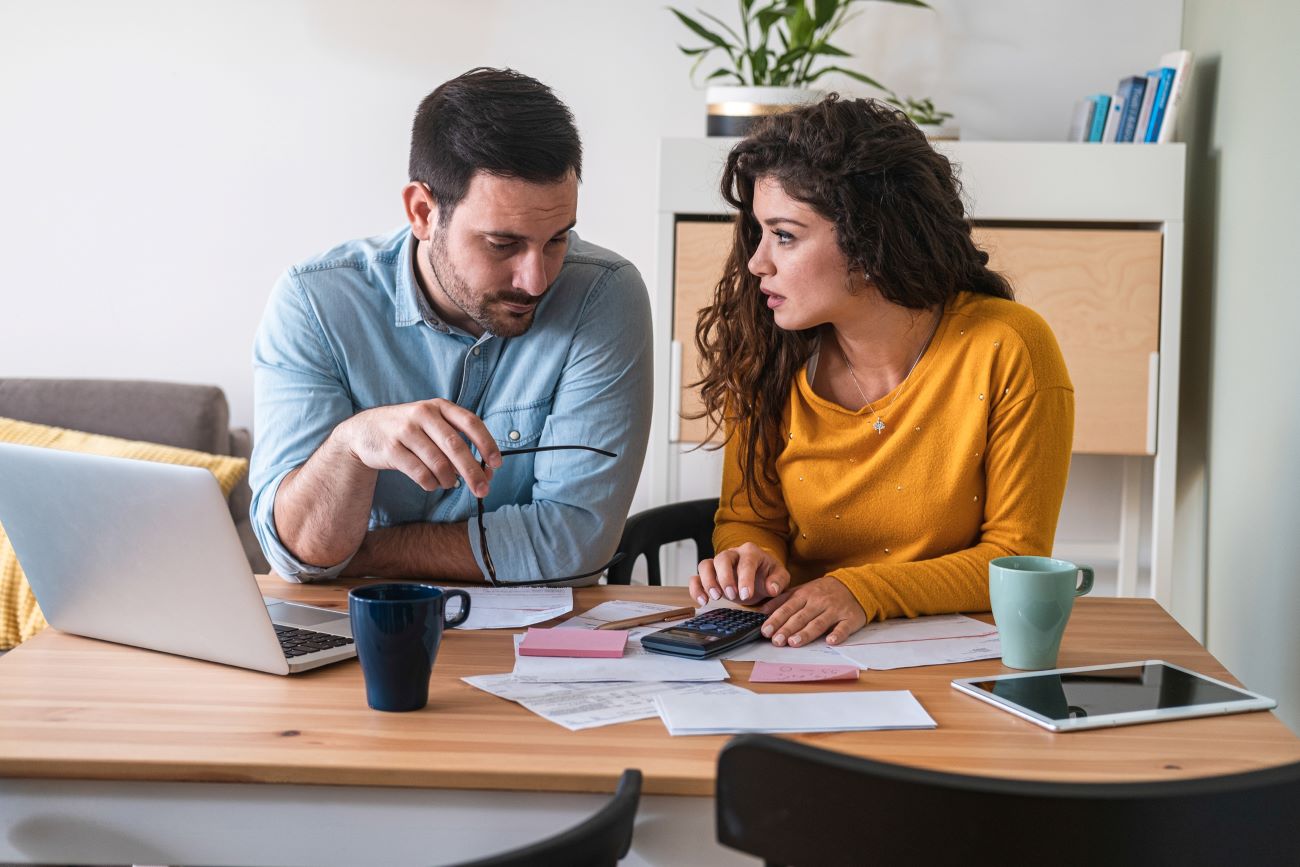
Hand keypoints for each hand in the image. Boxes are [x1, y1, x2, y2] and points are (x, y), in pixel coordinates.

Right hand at [334, 398, 501, 496]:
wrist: (364, 431)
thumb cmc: (408, 431)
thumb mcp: (432, 424)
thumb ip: (456, 443)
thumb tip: (484, 471)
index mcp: (439, 406)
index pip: (470, 422)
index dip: (487, 443)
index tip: (497, 463)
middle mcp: (423, 414)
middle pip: (456, 446)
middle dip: (473, 471)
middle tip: (483, 490)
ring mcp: (405, 431)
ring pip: (438, 462)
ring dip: (449, 480)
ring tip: (450, 484)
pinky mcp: (391, 449)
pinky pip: (419, 473)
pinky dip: (430, 483)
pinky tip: (431, 484)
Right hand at [689, 542, 790, 604]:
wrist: (760, 576)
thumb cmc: (768, 575)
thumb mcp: (780, 577)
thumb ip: (778, 581)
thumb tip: (772, 589)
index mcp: (751, 552)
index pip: (746, 562)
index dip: (745, 578)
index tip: (745, 594)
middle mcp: (732, 554)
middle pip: (722, 558)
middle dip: (725, 578)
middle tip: (731, 596)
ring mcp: (718, 564)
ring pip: (705, 565)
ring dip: (708, 581)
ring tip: (715, 598)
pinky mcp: (709, 575)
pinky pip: (696, 577)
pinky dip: (696, 588)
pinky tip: (703, 601)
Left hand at [759, 577, 865, 646]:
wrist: (854, 585)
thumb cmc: (823, 592)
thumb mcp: (802, 591)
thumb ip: (782, 600)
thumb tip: (762, 611)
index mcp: (805, 595)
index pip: (788, 608)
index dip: (776, 619)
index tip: (765, 630)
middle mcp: (819, 602)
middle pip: (801, 617)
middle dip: (787, 629)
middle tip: (776, 641)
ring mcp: (835, 610)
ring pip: (819, 623)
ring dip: (806, 633)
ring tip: (794, 642)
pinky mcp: (850, 618)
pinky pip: (844, 627)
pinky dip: (837, 634)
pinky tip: (830, 641)